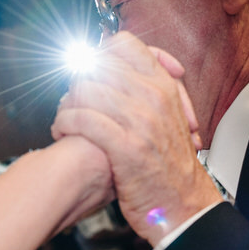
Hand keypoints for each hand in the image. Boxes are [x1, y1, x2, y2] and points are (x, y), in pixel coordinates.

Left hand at [52, 32, 220, 243]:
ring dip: (66, 104)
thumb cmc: (170, 165)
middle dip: (76, 82)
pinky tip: (63, 131)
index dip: (98, 53)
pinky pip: (82, 119)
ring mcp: (141, 121)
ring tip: (64, 120)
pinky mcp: (126, 146)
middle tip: (70, 100)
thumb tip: (114, 69)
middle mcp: (153, 97)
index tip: (87, 70)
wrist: (185, 205)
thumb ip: (145, 89)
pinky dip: (64, 123)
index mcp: (164, 85)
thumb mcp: (168, 116)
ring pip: (85, 90)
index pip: (124, 44)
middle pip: (97, 66)